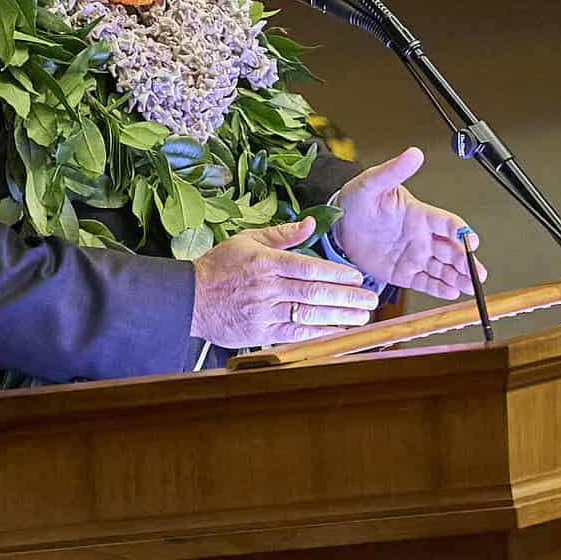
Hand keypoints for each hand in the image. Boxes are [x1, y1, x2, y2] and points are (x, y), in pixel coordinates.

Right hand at [191, 217, 379, 347]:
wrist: (189, 298)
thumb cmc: (219, 267)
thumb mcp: (247, 239)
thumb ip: (282, 234)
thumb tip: (311, 225)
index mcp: (265, 262)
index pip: (309, 267)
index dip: (337, 273)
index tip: (357, 277)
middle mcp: (267, 287)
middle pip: (315, 292)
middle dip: (347, 297)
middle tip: (371, 299)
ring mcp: (264, 312)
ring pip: (309, 315)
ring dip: (340, 317)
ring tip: (362, 317)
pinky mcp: (260, 332)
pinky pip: (296, 335)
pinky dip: (319, 334)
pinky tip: (338, 332)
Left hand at [330, 147, 484, 299]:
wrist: (338, 225)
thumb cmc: (358, 200)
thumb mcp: (373, 183)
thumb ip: (394, 171)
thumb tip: (413, 153)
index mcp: (420, 215)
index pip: (447, 223)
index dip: (460, 231)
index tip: (471, 239)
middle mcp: (422, 237)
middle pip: (452, 250)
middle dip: (467, 261)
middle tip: (478, 272)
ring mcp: (415, 256)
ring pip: (443, 268)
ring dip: (459, 277)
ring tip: (471, 286)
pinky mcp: (404, 272)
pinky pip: (425, 282)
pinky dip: (439, 288)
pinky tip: (451, 292)